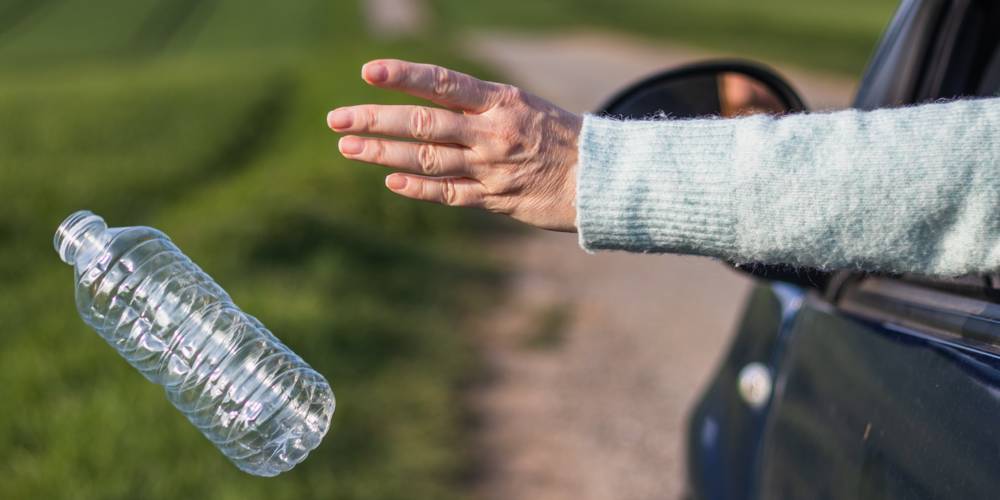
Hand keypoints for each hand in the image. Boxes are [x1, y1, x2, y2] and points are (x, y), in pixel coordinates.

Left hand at [327, 59, 582, 231]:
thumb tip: (424, 100)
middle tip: (336, 118)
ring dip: (383, 153)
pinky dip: (418, 187)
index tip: (367, 73)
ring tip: (347, 147)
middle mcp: (492, 131)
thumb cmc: (557, 137)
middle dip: (376, 119)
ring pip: (428, 158)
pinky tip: (390, 180)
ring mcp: (492, 167)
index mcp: (500, 101)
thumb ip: (476, 106)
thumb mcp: (521, 106)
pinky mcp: (496, 199)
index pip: (442, 82)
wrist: (601, 178)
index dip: (403, 76)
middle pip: (424, 122)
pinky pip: (449, 193)